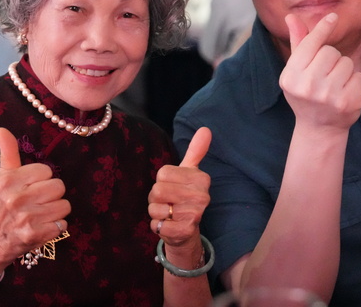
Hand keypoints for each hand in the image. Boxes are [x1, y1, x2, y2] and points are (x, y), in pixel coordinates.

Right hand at [0, 128, 70, 270]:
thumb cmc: (2, 204)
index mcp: (8, 181)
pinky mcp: (35, 235)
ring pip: (64, 205)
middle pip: (58, 186)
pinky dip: (56, 226)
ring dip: (56, 211)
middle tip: (37, 202)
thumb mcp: (3, 176)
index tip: (31, 187)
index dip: (42, 179)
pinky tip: (42, 226)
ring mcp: (26, 218)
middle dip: (52, 194)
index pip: (46, 170)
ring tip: (41, 214)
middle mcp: (15, 199)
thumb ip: (8, 151)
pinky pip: (63, 224)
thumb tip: (1, 129)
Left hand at [148, 127, 211, 247]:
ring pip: (154, 208)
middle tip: (169, 202)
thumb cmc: (184, 196)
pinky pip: (157, 225)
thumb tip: (206, 129)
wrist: (187, 230)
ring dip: (156, 213)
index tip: (173, 187)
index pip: (162, 173)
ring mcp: (194, 215)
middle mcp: (201, 196)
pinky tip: (169, 226)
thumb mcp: (190, 172)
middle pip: (157, 190)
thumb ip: (196, 151)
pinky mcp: (184, 231)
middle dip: (156, 198)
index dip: (162, 181)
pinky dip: (157, 226)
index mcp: (201, 178)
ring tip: (169, 214)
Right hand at [279, 13, 360, 132]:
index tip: (333, 17)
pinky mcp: (347, 103)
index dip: (322, 29)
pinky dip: (355, 82)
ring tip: (335, 85)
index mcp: (291, 76)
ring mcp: (328, 96)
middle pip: (330, 52)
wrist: (318, 128)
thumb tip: (291, 17)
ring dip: (344, 70)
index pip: (310, 45)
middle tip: (325, 74)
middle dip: (331, 59)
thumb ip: (297, 43)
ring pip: (347, 63)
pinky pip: (359, 77)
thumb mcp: (296, 71)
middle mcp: (308, 86)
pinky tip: (345, 93)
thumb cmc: (305, 93)